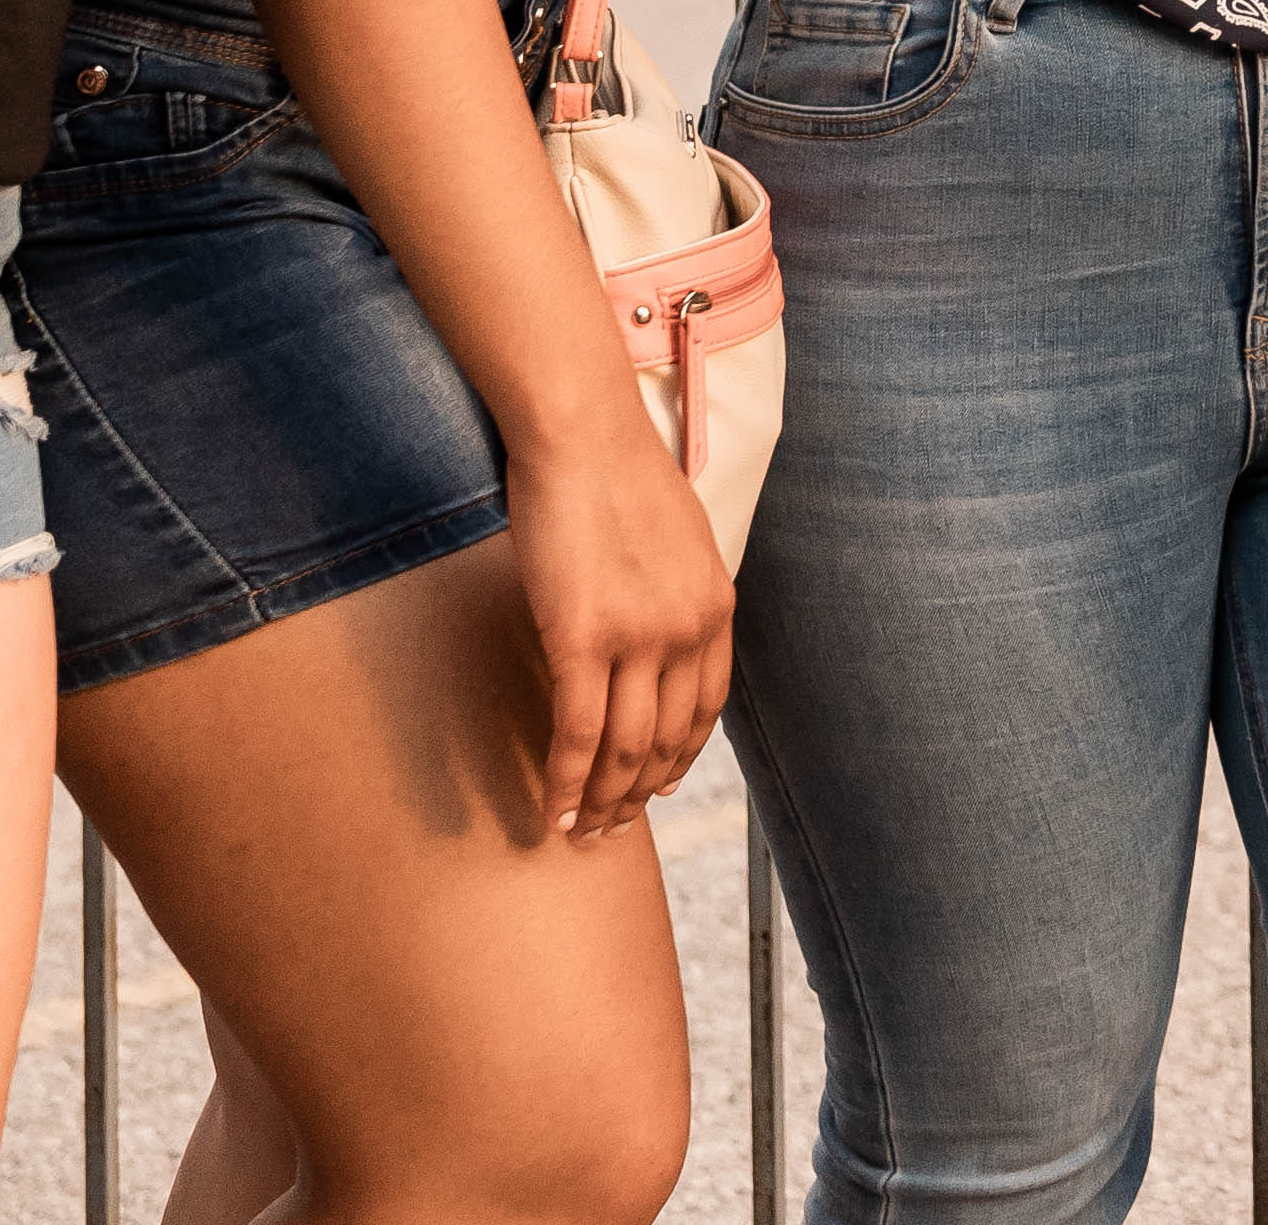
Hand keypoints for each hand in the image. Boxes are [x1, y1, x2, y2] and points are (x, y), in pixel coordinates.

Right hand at [503, 417, 732, 839]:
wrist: (582, 433)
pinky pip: (576, 734)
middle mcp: (688, 630)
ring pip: (623, 749)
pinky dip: (564, 783)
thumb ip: (676, 594)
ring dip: (601, 802)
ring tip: (580, 833)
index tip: (659, 787)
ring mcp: (639, 638)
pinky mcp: (582, 638)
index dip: (680, 758)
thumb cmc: (616, 475)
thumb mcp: (675, 540)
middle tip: (611, 827)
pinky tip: (552, 813)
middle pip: (666, 739)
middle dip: (638, 793)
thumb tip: (657, 636)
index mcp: (716, 607)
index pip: (705, 709)